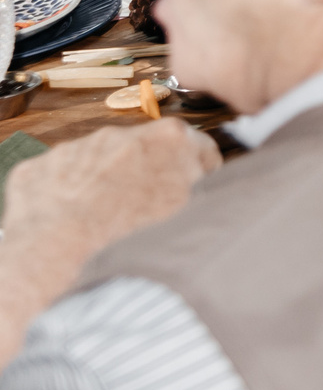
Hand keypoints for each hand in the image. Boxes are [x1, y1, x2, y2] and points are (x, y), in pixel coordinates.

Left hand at [0, 122, 218, 315]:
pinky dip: (66, 197)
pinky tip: (73, 224)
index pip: (197, 147)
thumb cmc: (128, 238)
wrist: (61, 256)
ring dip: (104, 185)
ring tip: (104, 223)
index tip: (191, 190)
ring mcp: (77, 148)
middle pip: (143, 153)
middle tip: (144, 212)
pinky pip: (59, 179)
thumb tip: (216, 192)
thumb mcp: (192, 213)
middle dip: (145, 176)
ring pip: (98, 164)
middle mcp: (124, 133)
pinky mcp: (41, 167)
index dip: (196, 173)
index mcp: (172, 139)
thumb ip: (205, 191)